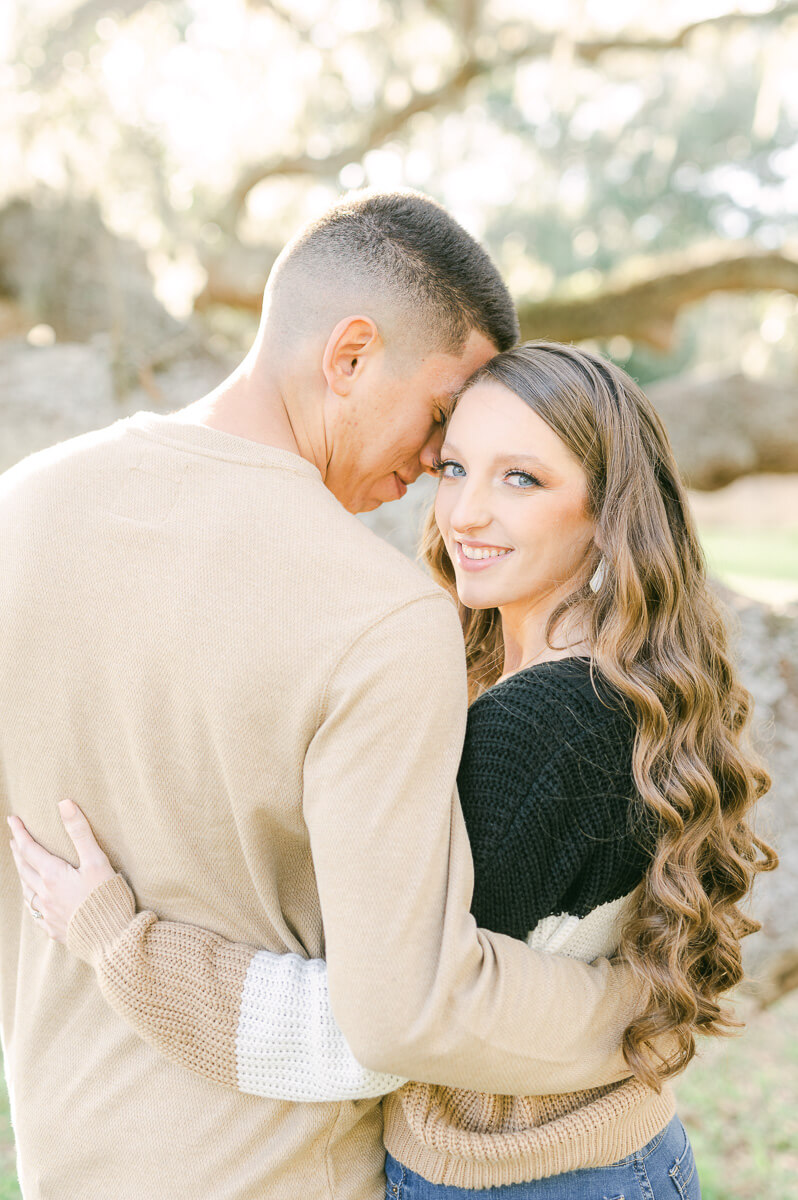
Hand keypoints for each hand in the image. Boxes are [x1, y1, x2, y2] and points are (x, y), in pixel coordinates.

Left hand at [7, 800, 115, 942]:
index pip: (30, 849)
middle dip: (18, 852)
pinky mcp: (55, 930)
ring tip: (22, 866)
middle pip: (24, 869)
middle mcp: (45, 895)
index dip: (20, 833)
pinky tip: (35, 902)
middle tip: (14, 840)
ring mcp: (48, 914)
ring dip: (22, 875)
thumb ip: (80, 832)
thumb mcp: (97, 861)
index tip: (12, 819)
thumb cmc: (106, 899)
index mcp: (53, 876)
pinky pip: (36, 913)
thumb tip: (64, 804)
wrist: (112, 941)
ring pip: (27, 891)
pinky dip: (32, 900)